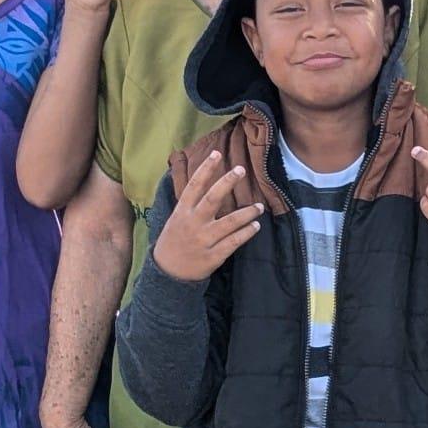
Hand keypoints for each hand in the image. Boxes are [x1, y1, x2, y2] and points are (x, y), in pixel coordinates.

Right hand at [152, 152, 263, 281]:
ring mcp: (204, 240)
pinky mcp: (213, 256)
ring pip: (229, 223)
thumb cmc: (174, 240)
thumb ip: (191, 204)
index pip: (194, 186)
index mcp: (182, 212)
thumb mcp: (176, 219)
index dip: (206, 169)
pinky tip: (255, 226)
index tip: (217, 154)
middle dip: (227, 183)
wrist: (168, 273)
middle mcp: (193, 223)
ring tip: (259, 207)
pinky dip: (246, 233)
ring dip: (246, 213)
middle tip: (241, 170)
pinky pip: (233, 242)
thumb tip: (206, 181)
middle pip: (212, 199)